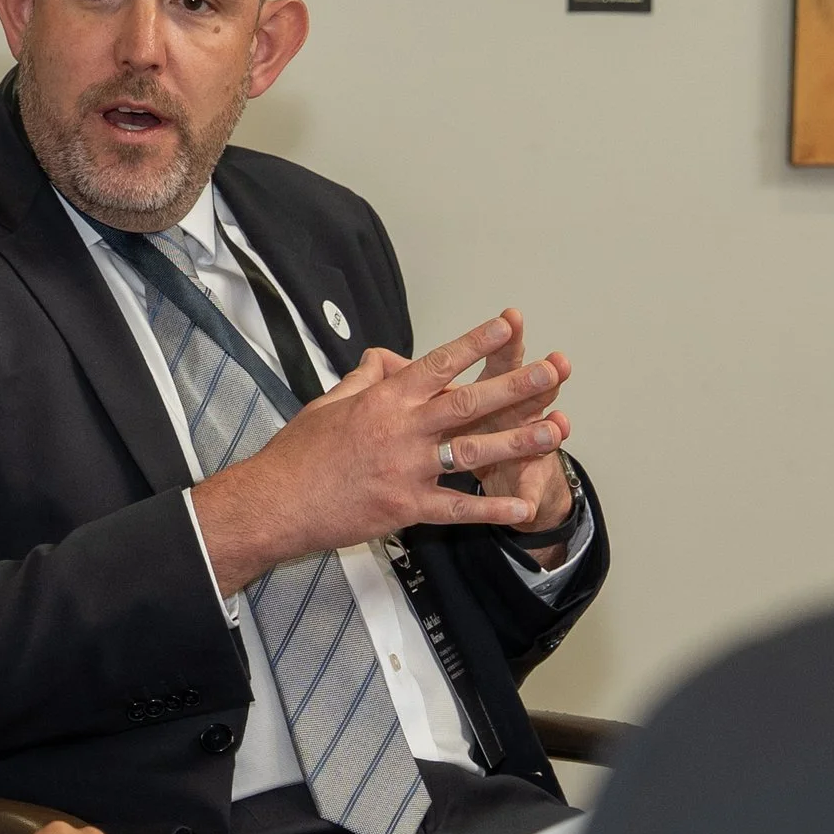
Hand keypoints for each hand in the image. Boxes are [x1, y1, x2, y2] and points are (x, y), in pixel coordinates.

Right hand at [191, 313, 569, 592]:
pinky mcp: (406, 509)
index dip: (475, 343)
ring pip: (474, 452)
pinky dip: (491, 508)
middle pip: (469, 403)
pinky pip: (458, 508)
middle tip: (553, 371)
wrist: (276, 502)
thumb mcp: (330, 401)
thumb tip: (390, 357)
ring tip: (557, 431)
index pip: (438, 363)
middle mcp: (402, 430)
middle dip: (516, 386)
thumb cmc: (298, 451)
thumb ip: (368, 378)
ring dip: (519, 441)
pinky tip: (523, 506)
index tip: (507, 324)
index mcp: (384, 399)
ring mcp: (407, 471)